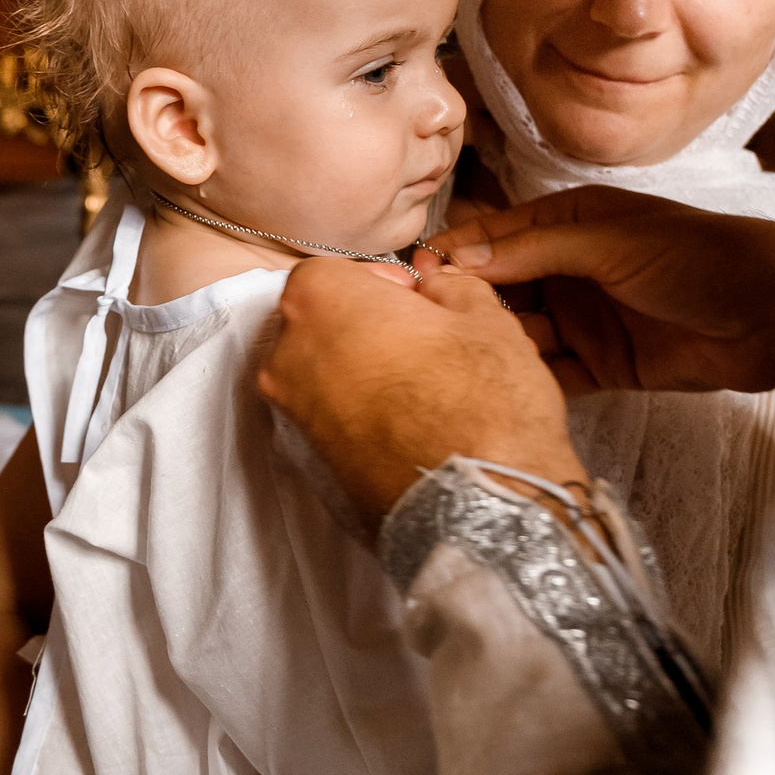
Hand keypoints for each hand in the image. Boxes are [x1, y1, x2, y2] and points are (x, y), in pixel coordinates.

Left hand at [260, 259, 581, 521]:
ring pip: (327, 372)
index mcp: (318, 299)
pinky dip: (363, 413)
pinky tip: (413, 422)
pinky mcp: (311, 459)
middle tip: (426, 342)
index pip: (336, 271)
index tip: (417, 301)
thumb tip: (438, 288)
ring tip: (426, 386)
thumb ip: (450, 287)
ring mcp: (295, 412)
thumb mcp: (484, 317)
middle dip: (369, 326)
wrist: (482, 502)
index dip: (382, 284)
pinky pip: (334, 417)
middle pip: (324, 322)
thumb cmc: (483, 402)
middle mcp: (289, 354)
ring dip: (367, 370)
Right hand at [422, 186, 774, 403]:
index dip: (456, 254)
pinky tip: (496, 386)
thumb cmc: (700, 256)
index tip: (413, 275)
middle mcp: (570, 268)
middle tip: (421, 325)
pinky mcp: (604, 364)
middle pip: (501, 288)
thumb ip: (534, 248)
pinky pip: (553, 373)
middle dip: (464, 304)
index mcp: (570, 222)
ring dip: (492, 343)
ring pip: (521, 333)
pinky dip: (528, 379)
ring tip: (455, 357)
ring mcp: (586, 318)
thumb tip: (459, 256)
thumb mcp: (610, 240)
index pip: (496, 236)